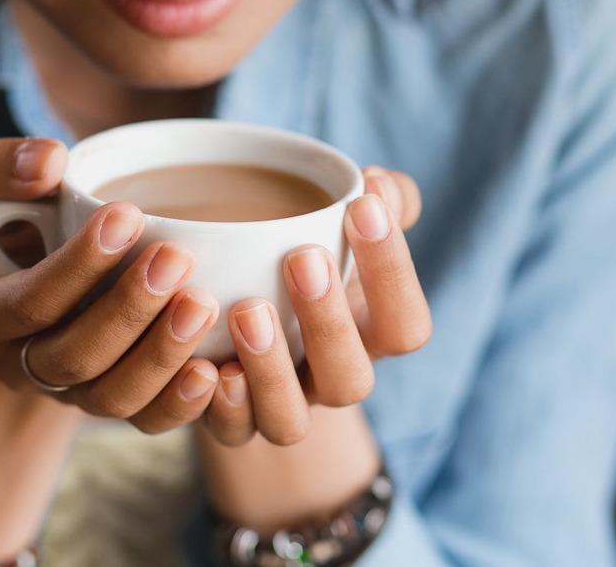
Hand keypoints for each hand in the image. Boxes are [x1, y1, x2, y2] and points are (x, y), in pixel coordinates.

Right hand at [0, 137, 221, 432]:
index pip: (28, 302)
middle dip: (128, 310)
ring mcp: (64, 393)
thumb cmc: (13, 223)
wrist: (26, 281)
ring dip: (160, 355)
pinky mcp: (109, 404)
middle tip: (177, 259)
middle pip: (73, 357)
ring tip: (204, 304)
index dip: (78, 264)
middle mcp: (15, 365)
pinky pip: (145, 422)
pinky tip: (217, 370)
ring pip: (110, 397)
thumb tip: (49, 161)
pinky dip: (182, 404)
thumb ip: (6, 167)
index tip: (128, 215)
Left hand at [202, 166, 430, 445]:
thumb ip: (380, 201)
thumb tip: (378, 181)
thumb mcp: (345, 226)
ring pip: (288, 420)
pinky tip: (210, 365)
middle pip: (351, 380)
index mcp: (371, 337)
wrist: (241, 308)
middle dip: (329, 322)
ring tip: (248, 310)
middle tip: (301, 258)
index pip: (406, 324)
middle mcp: (331, 381)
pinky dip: (221, 406)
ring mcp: (281, 408)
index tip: (361, 205)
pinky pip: (230, 433)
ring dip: (270, 369)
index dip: (391, 271)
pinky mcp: (230, 422)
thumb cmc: (307, 255)